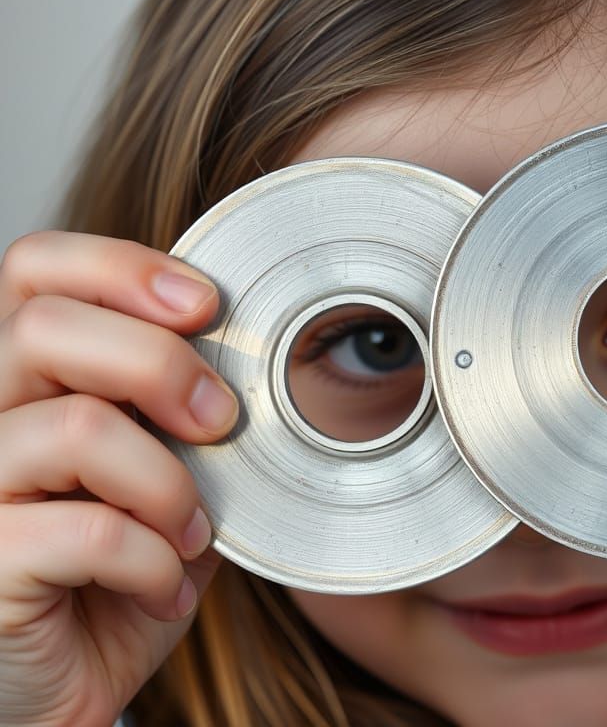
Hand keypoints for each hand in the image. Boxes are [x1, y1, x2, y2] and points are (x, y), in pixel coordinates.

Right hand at [0, 232, 237, 726]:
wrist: (66, 683)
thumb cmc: (114, 572)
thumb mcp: (156, 473)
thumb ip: (175, 412)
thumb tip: (240, 359)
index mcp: (16, 378)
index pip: (34, 267)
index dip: (123, 267)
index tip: (207, 306)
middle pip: (48, 325)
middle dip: (162, 365)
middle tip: (220, 423)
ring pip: (79, 427)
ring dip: (170, 484)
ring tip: (193, 530)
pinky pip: (89, 533)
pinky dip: (154, 562)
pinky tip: (163, 587)